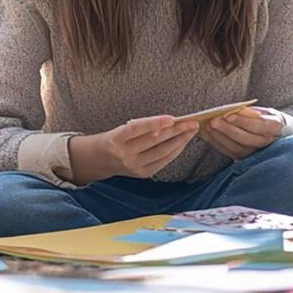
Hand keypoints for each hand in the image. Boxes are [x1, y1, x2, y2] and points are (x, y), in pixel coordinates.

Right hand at [69, 116, 198, 184]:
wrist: (100, 160)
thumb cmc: (115, 138)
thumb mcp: (122, 129)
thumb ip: (143, 126)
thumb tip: (170, 121)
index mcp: (116, 139)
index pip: (137, 129)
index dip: (155, 123)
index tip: (172, 118)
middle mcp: (124, 154)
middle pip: (154, 140)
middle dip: (176, 130)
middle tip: (192, 122)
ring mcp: (133, 166)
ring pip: (162, 152)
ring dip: (180, 140)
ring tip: (192, 130)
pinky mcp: (142, 174)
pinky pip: (163, 161)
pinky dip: (175, 151)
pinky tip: (183, 142)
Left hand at [201, 106, 284, 159]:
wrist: (276, 135)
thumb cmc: (267, 118)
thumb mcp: (264, 111)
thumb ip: (252, 112)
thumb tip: (235, 111)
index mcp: (275, 127)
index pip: (259, 125)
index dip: (243, 121)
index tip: (228, 115)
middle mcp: (267, 143)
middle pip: (246, 139)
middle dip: (227, 130)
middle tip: (213, 121)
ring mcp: (256, 153)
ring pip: (236, 148)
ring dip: (220, 137)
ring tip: (208, 127)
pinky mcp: (245, 158)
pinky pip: (229, 152)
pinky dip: (217, 143)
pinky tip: (207, 135)